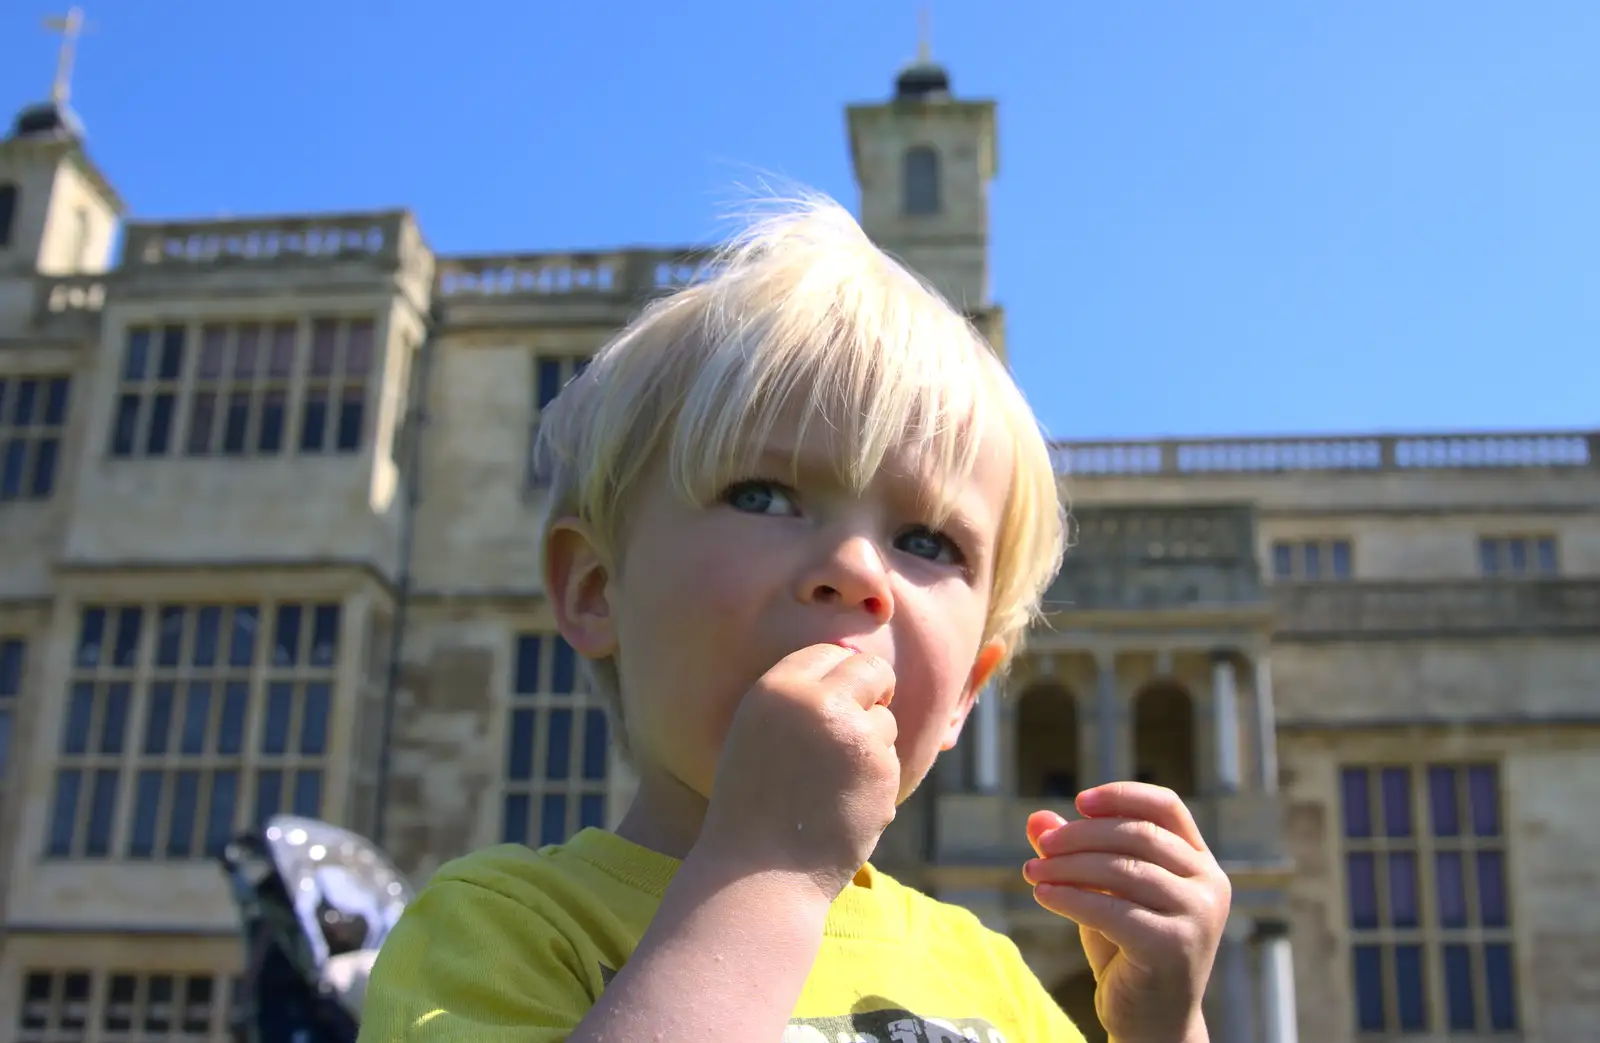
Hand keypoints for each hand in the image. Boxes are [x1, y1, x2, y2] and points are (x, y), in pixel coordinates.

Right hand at [696, 644, 899, 901]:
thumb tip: (853, 667)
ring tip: (833, 784)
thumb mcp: (757, 734)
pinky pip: (891, 760)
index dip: (839, 672)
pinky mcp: (881, 770)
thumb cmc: (752, 807)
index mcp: (776, 688)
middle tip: (863, 720)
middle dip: (876, 689)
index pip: (827, 652)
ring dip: (872, 745)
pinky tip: (843, 807)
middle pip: (871, 669)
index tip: (840, 695)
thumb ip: (798, 700)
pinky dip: (876, 781)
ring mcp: (853, 735)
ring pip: (885, 721)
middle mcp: (816, 702)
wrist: (758, 874)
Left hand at [1023, 783, 1229, 1042]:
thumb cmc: (1128, 950)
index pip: (1166, 807)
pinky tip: (1043, 895)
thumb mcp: (1103, 893)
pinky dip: (1070, 897)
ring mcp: (1196, 916)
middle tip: (1042, 845)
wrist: (1152, 1022)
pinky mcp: (1172, 946)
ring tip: (1034, 871)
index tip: (1079, 801)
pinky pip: (1110, 909)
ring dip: (1069, 866)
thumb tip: (1036, 818)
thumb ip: (1076, 855)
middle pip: (1138, 835)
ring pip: (1122, 870)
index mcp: (1200, 863)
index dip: (1122, 795)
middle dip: (1081, 835)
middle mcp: (1208, 885)